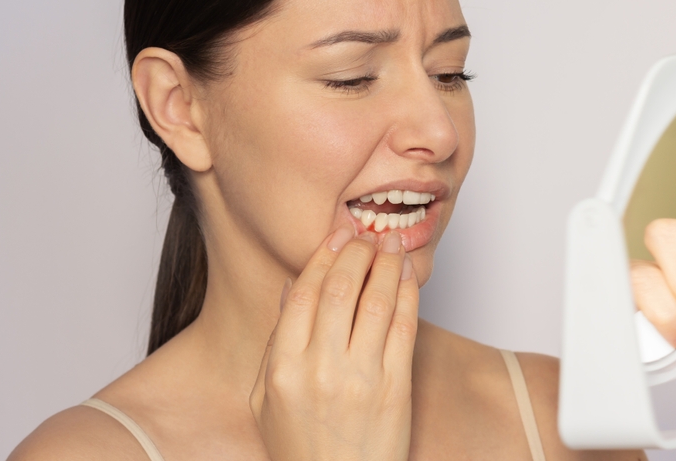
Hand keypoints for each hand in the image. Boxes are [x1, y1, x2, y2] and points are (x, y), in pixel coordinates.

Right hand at [249, 226, 418, 460]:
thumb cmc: (300, 450)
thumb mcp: (267, 400)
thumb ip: (276, 342)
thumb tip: (292, 287)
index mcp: (283, 370)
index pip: (303, 294)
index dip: (323, 257)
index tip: (337, 236)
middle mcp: (320, 370)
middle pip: (341, 290)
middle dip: (357, 253)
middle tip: (368, 235)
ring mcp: (361, 379)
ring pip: (377, 302)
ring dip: (387, 265)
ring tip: (392, 244)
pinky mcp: (396, 389)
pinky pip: (405, 328)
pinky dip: (408, 294)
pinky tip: (408, 276)